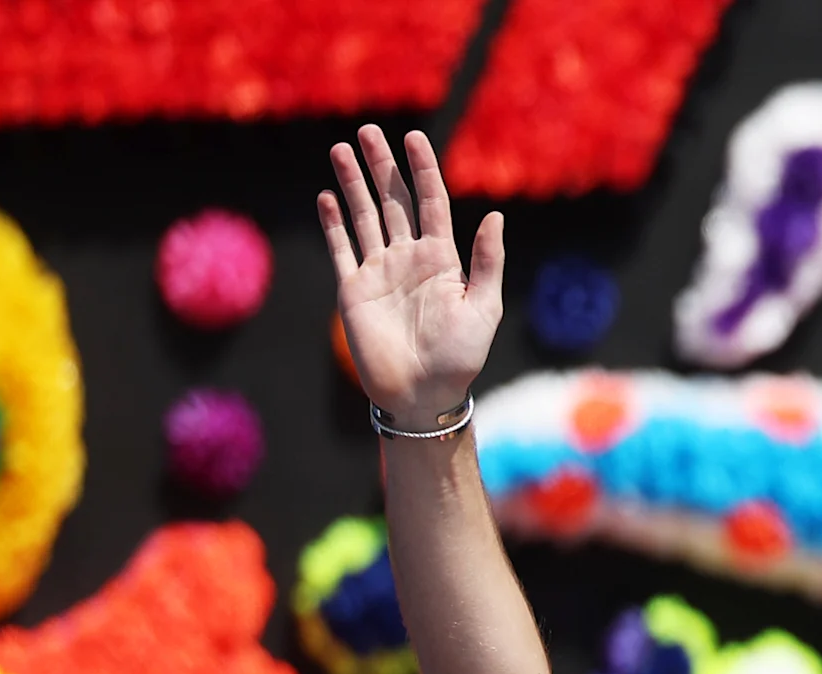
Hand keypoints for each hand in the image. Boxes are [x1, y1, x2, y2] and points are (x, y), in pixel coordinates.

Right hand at [318, 124, 502, 427]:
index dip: (422, 169)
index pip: (430, 202)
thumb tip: (494, 215)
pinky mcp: (354, 289)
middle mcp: (409, 259)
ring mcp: (380, 271)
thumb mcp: (484, 308)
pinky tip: (327, 196)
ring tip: (342, 149)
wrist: (422, 394)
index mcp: (442, 260)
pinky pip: (341, 247)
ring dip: (353, 184)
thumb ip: (486, 262)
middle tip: (369, 132)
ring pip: (365, 216)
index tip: (414, 138)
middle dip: (382, 166)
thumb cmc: (460, 358)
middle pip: (393, 201)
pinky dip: (334, 222)